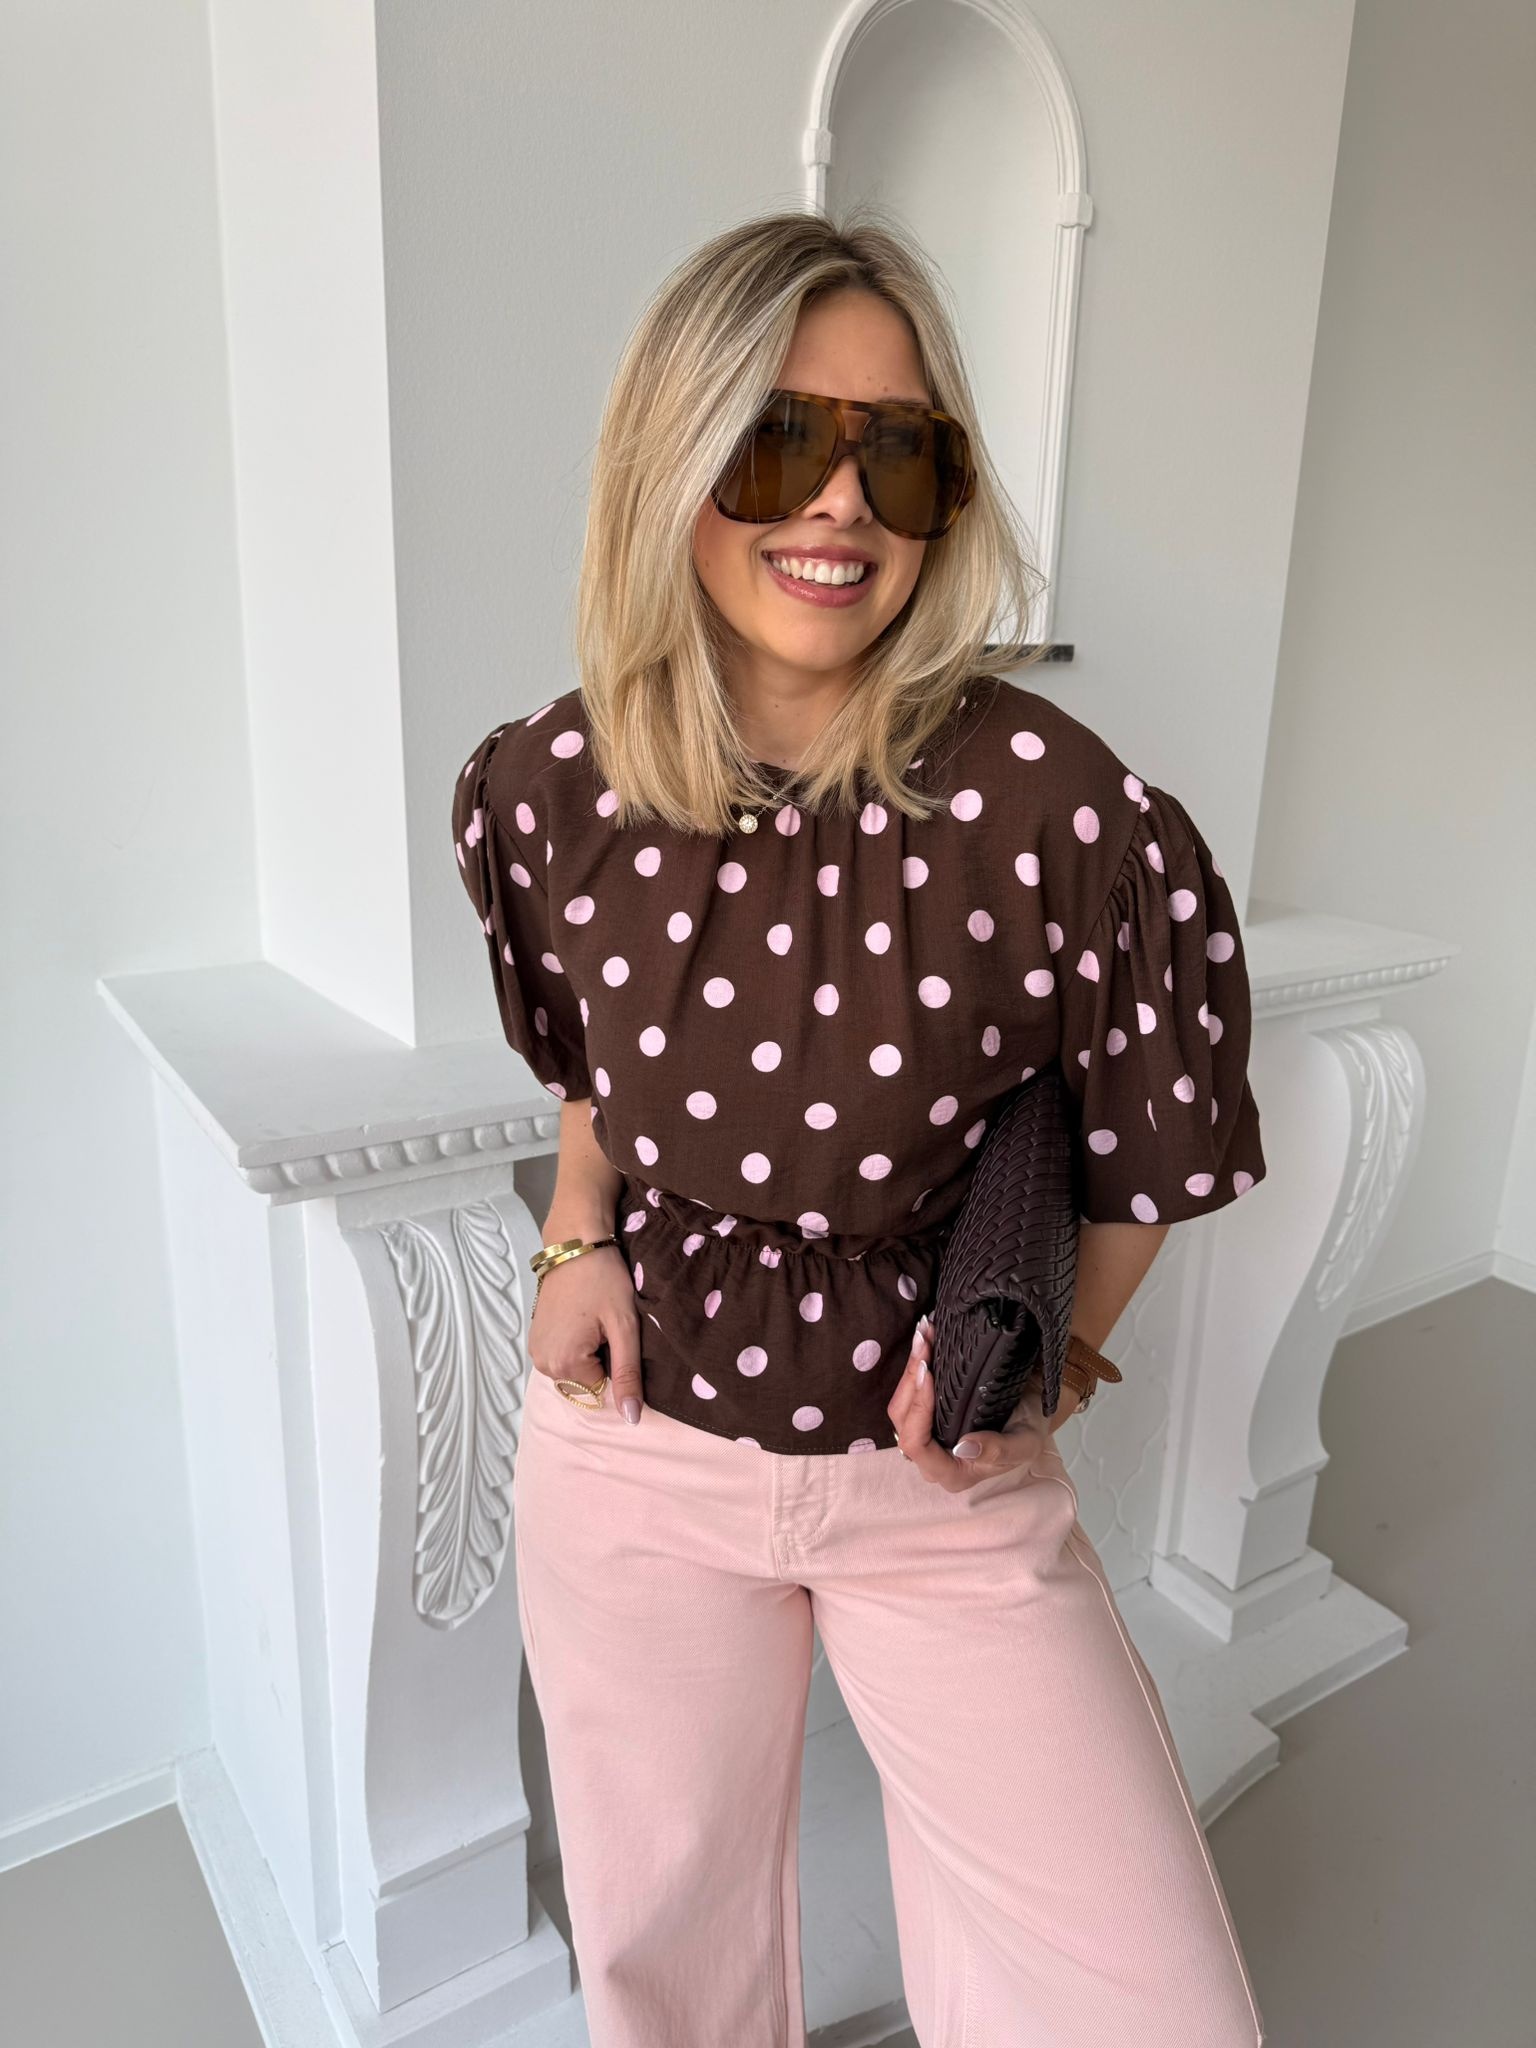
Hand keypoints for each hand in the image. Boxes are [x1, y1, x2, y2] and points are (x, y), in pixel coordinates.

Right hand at [529, 1244, 645, 1423]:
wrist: (575, 1244)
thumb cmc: (603, 1280)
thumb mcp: (624, 1327)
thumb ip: (627, 1374)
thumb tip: (631, 1419)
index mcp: (565, 1364)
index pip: (603, 1389)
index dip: (616, 1361)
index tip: (614, 1331)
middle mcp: (544, 1364)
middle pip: (586, 1383)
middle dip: (601, 1360)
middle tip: (604, 1324)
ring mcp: (536, 1352)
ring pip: (575, 1371)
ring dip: (588, 1353)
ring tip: (592, 1319)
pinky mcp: (535, 1340)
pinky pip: (563, 1358)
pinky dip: (575, 1345)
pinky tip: (580, 1318)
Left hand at [887, 1317, 1077, 1490]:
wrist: (1032, 1412)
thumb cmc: (1028, 1431)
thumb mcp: (1025, 1443)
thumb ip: (998, 1451)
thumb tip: (963, 1447)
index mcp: (953, 1473)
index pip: (917, 1446)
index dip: (918, 1409)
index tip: (929, 1372)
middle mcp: (933, 1459)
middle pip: (903, 1421)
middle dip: (911, 1377)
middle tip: (925, 1341)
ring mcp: (927, 1437)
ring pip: (901, 1404)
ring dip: (910, 1367)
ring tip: (924, 1334)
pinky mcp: (927, 1416)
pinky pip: (910, 1393)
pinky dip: (915, 1365)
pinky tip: (925, 1340)